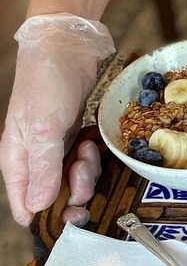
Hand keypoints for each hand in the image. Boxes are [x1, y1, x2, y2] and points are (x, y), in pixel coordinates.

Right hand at [0, 14, 114, 225]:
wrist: (67, 48)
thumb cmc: (47, 84)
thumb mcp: (44, 128)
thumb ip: (43, 168)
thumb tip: (38, 206)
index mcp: (16, 159)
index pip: (24, 202)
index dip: (46, 214)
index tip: (68, 217)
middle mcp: (34, 158)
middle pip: (55, 195)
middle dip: (75, 189)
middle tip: (84, 170)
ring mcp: (54, 148)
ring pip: (74, 179)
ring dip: (86, 171)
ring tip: (87, 150)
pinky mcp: (72, 138)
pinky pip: (85, 161)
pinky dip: (92, 157)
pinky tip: (91, 143)